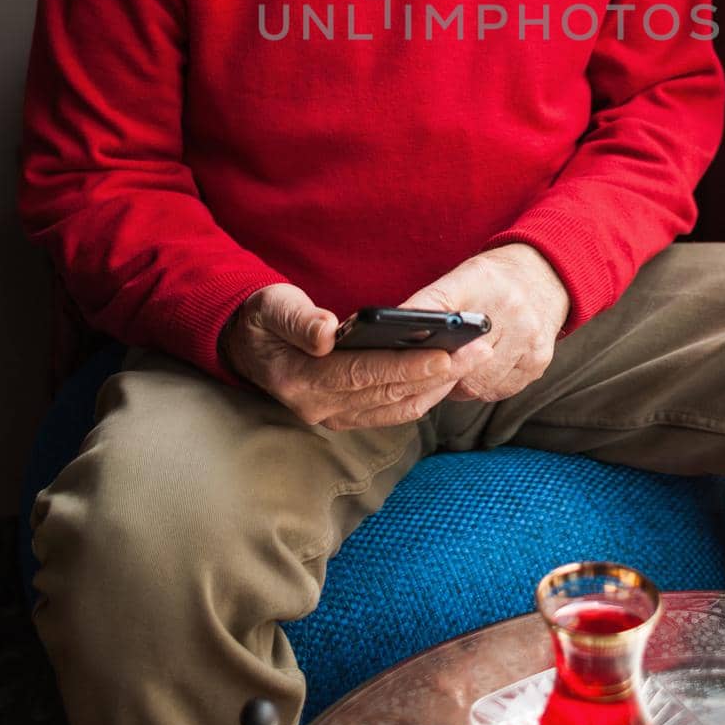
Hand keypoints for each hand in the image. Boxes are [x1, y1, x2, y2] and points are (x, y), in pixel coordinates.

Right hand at [218, 283, 494, 430]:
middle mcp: (319, 407)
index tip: (447, 354)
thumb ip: (299, 320)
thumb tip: (328, 333)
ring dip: (438, 387)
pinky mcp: (345, 415)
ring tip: (473, 360)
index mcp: (302, 380)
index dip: (408, 366)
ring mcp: (332, 416)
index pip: (364, 374)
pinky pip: (391, 411)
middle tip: (480, 349)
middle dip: (438, 373)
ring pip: (396, 408)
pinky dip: (422, 396)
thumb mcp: (273, 307)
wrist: (244, 345)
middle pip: (389, 393)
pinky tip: (448, 377)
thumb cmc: (263, 319)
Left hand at [397, 244, 569, 403]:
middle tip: (422, 372)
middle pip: (457, 361)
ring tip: (450, 372)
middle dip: (436, 371)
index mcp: (481, 280)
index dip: (414, 333)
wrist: (547, 274)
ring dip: (458, 384)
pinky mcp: (539, 361)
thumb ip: (432, 302)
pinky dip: (482, 388)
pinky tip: (477, 373)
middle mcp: (510, 309)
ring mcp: (528, 338)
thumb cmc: (495, 280)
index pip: (436, 306)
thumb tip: (392, 336)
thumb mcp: (463, 276)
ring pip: (476, 384)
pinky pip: (498, 390)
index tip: (394, 348)